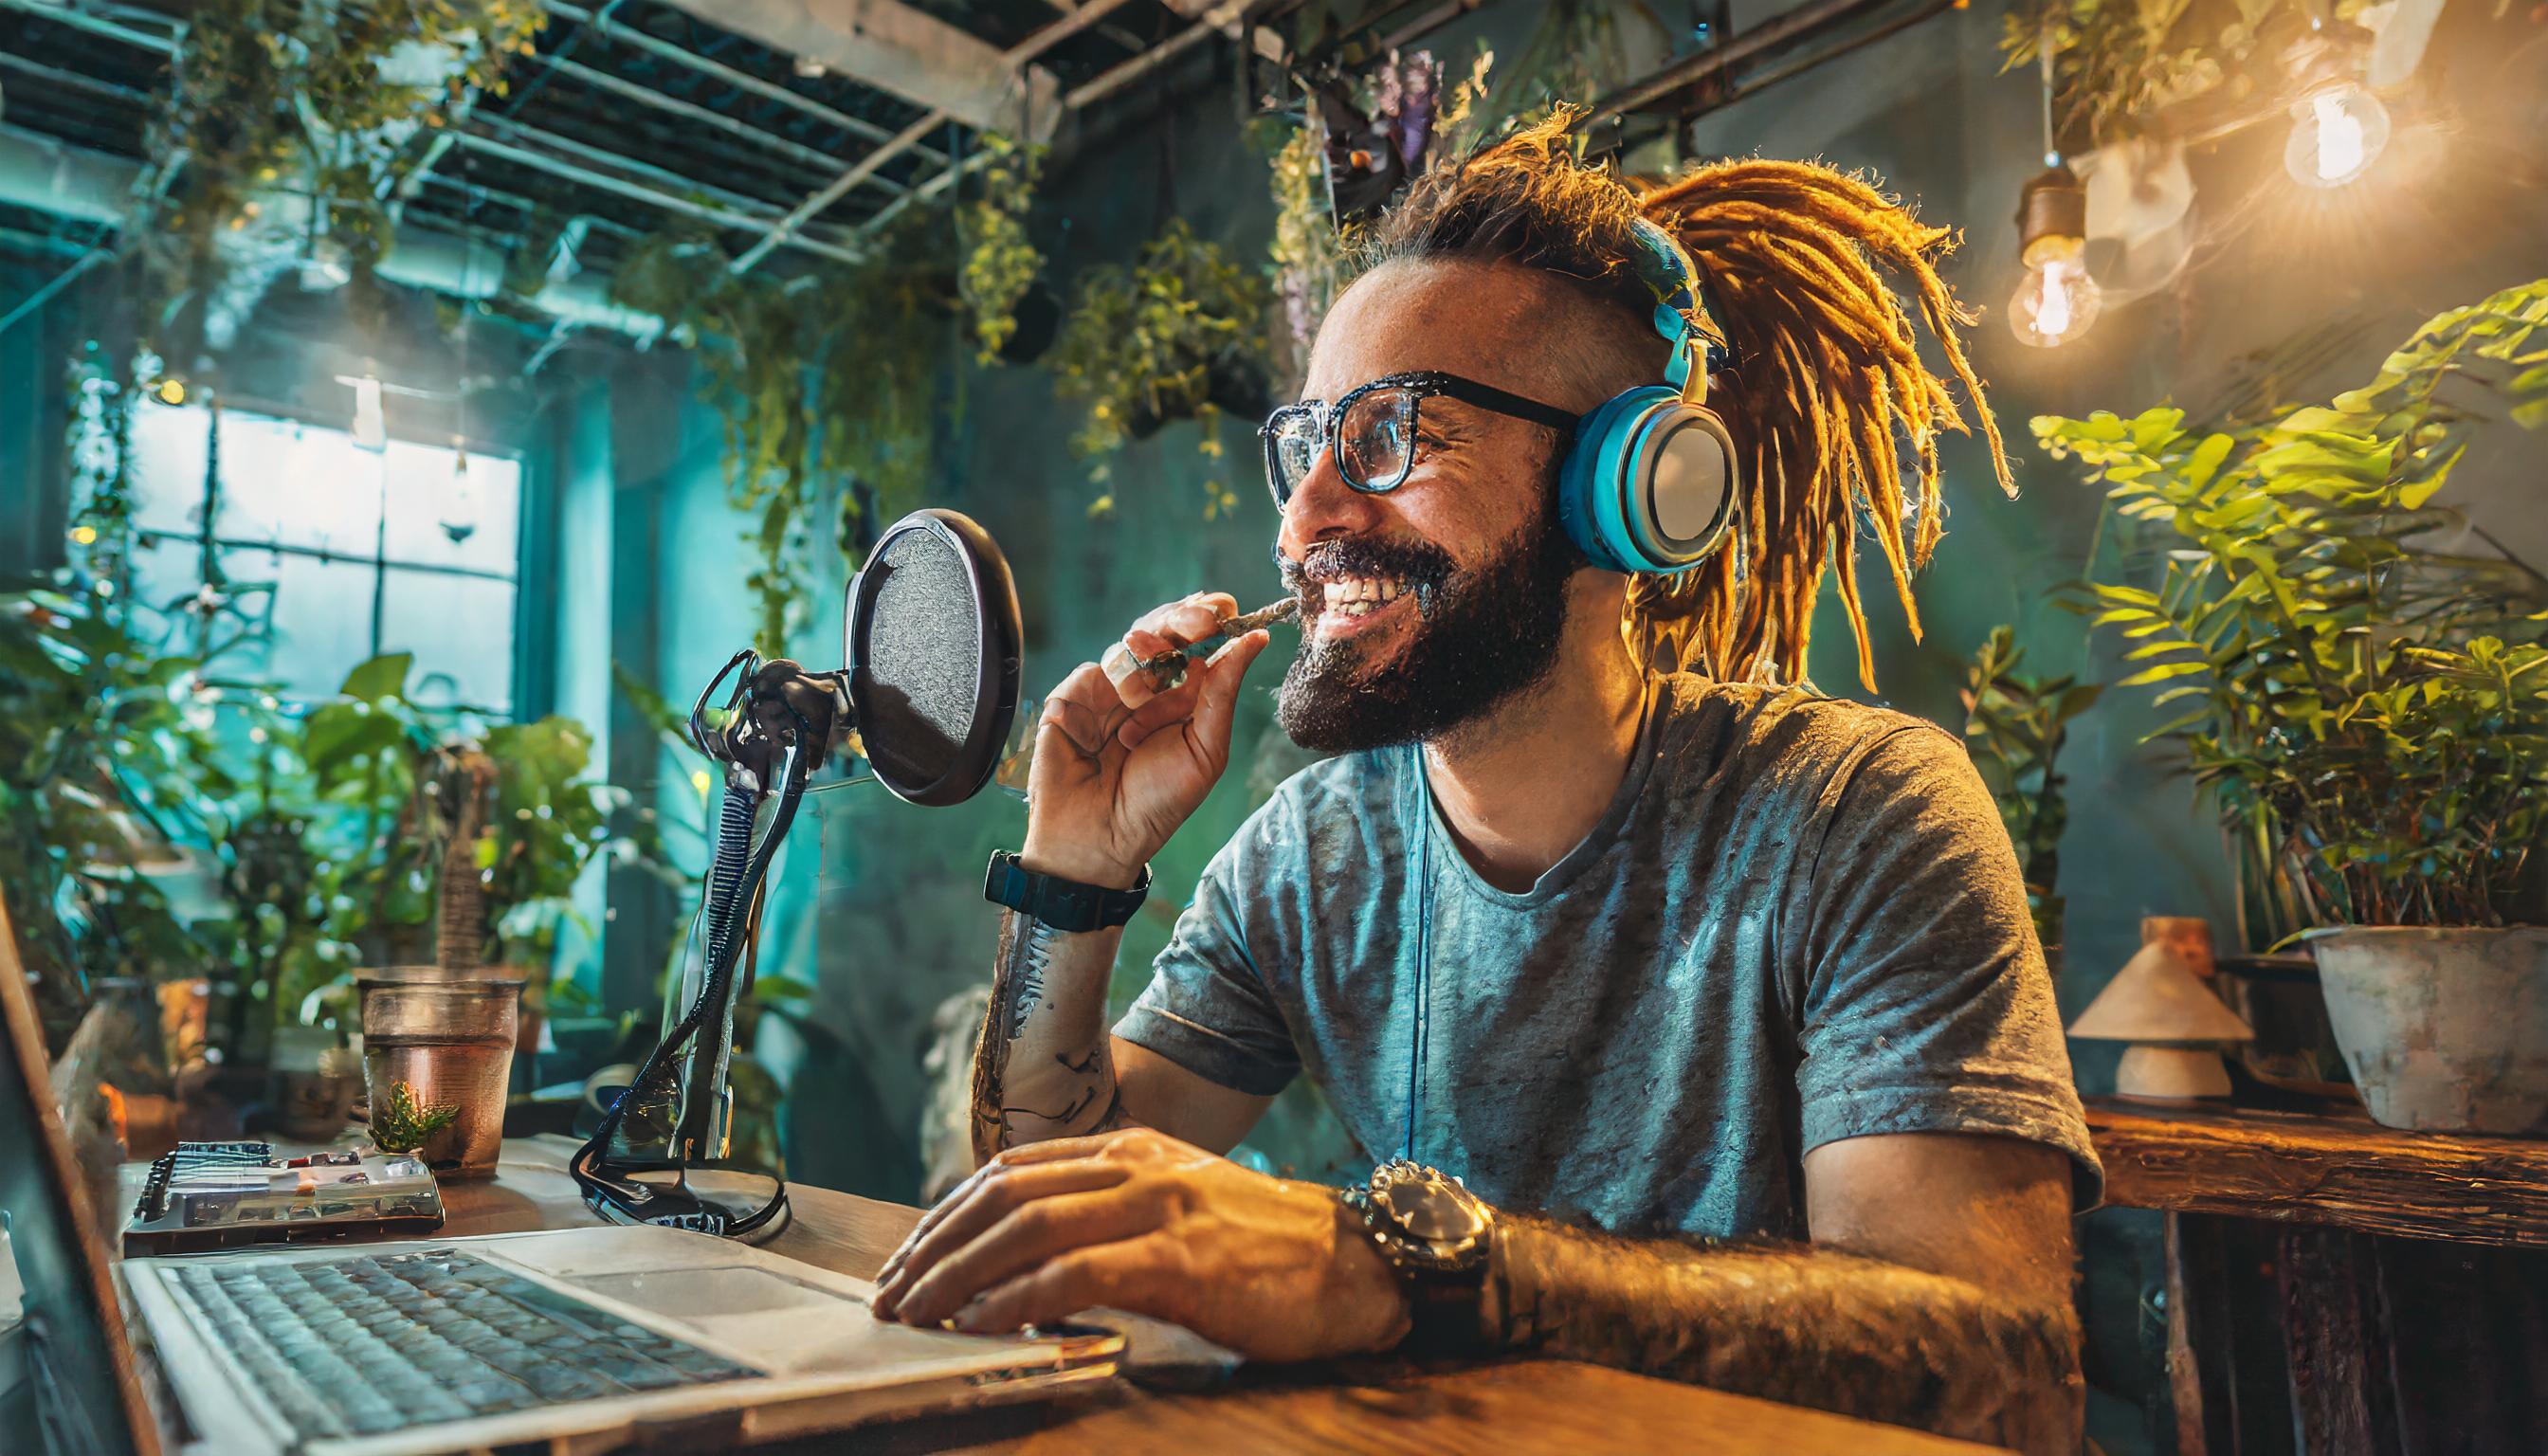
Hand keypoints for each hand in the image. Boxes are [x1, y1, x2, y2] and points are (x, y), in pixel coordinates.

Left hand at [868, 1127, 1409, 1362]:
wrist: (1359, 1265)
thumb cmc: (1268, 1253)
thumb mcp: (1182, 1212)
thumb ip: (1113, 1220)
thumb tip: (1027, 1265)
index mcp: (1134, 1150)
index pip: (1012, 1171)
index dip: (947, 1215)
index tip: (907, 1259)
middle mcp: (1139, 1165)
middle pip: (1004, 1194)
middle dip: (934, 1246)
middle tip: (890, 1293)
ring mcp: (1160, 1207)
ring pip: (1027, 1225)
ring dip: (957, 1273)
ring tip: (916, 1312)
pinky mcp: (1180, 1258)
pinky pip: (1075, 1271)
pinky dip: (1015, 1297)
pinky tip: (981, 1323)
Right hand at [1021, 592, 1270, 889]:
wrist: (1103, 838)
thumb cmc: (1158, 803)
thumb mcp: (1205, 749)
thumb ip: (1223, 693)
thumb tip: (1256, 640)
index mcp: (1182, 696)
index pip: (1195, 642)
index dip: (1209, 618)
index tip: (1227, 606)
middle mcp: (1145, 688)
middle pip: (1161, 631)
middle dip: (1182, 618)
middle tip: (1203, 618)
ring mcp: (1106, 692)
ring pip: (1127, 647)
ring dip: (1147, 657)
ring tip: (1149, 684)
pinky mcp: (1070, 701)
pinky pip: (1089, 675)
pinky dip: (1108, 691)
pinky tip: (1115, 724)